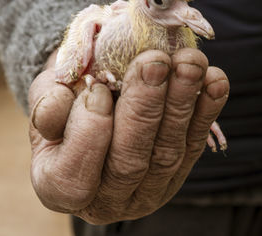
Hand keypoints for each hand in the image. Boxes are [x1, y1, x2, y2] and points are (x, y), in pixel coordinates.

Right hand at [28, 48, 228, 223]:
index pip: (74, 176)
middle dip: (144, 108)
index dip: (89, 131)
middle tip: (154, 62)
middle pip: (130, 162)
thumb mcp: (47, 100)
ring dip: (181, 103)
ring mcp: (147, 190)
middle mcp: (107, 198)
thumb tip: (81, 95)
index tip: (98, 88)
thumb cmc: (66, 107)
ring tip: (189, 62)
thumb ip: (50, 103)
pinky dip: (206, 110)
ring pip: (167, 153)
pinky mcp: (175, 174)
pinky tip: (214, 80)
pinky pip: (193, 145)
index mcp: (60, 186)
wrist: (91, 111)